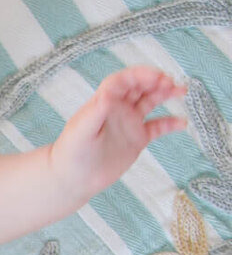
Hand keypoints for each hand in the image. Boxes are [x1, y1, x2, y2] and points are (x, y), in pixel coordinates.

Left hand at [50, 65, 186, 194]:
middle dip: (157, 81)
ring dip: (166, 94)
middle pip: (141, 86)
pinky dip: (170, 123)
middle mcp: (118, 108)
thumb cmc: (71, 153)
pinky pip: (158, 127)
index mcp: (104, 101)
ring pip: (151, 101)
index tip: (157, 77)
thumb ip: (96, 112)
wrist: (73, 179)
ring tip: (181, 92)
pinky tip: (182, 123)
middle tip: (171, 84)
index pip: (125, 80)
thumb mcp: (81, 130)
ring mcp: (129, 122)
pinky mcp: (137, 139)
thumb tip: (109, 92)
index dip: (141, 75)